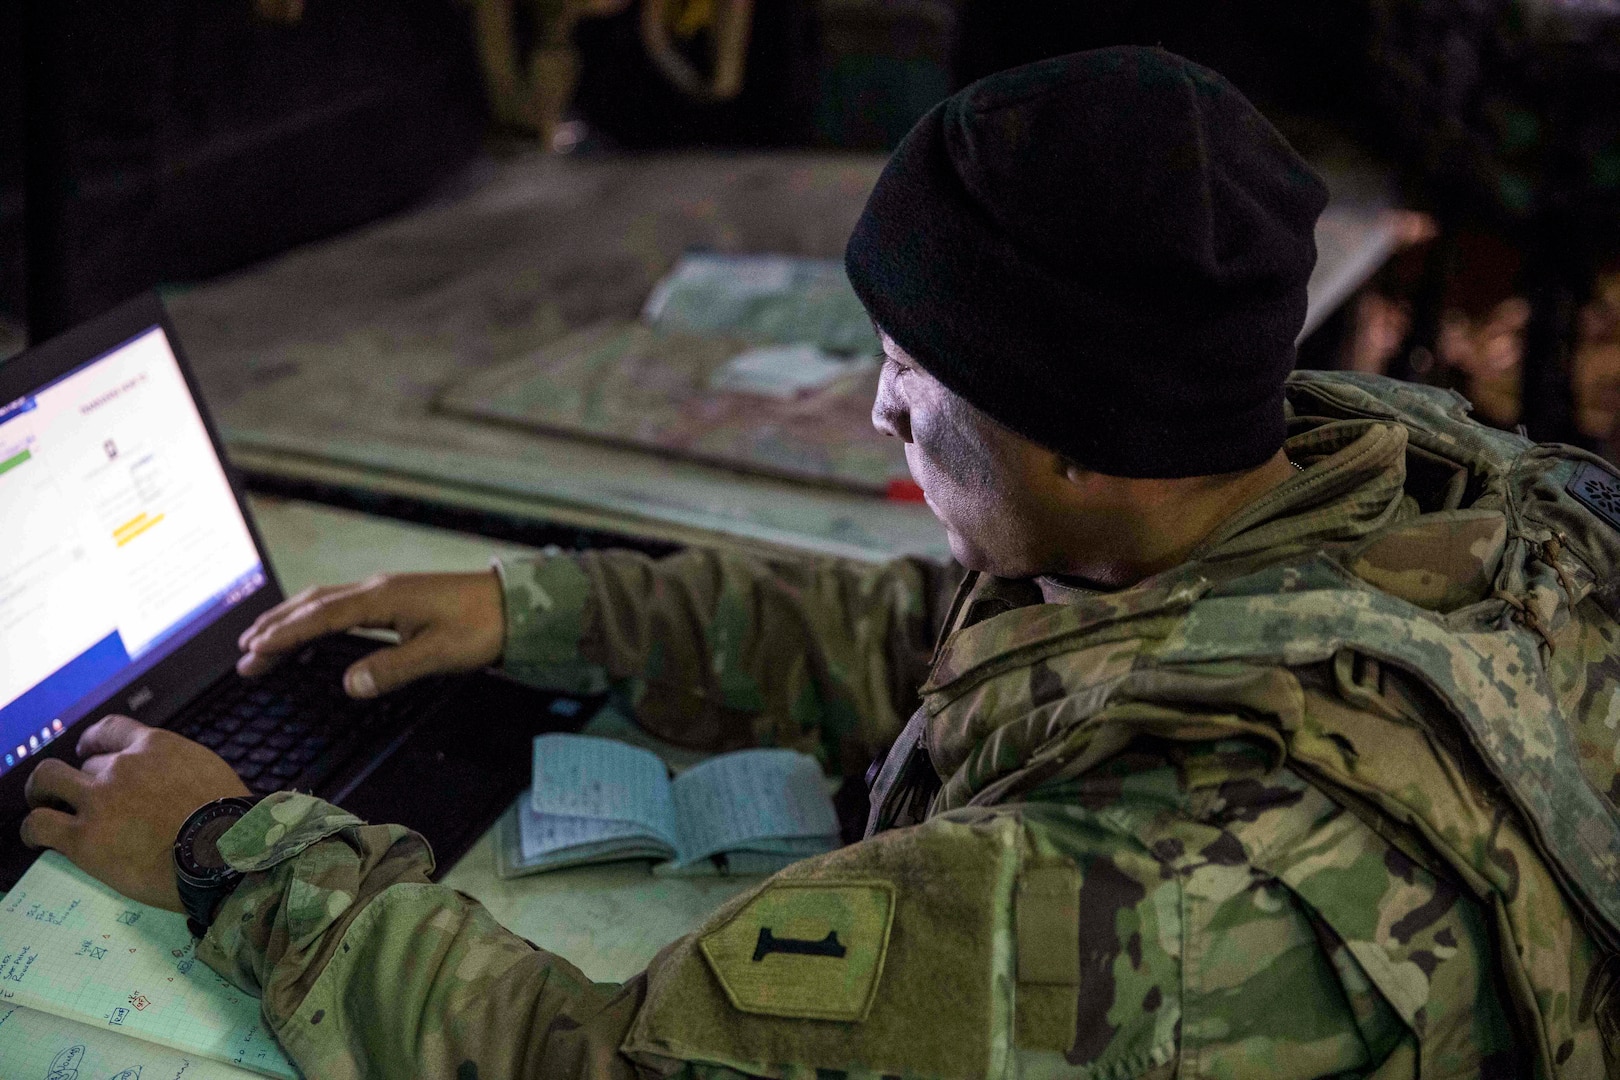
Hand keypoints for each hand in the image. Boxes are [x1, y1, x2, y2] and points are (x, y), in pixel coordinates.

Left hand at [20, 716, 249, 911]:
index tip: (88, 751)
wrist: (223, 853)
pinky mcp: (83, 838)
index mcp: (156, 747)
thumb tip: (174, 783)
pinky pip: (39, 824)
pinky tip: (36, 838)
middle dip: (82, 782)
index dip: (92, 742)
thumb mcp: (209, 773)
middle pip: (86, 765)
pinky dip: (32, 829)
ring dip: (42, 794)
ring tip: (42, 808)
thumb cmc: (229, 820)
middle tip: (81, 799)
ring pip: (47, 781)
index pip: (109, 730)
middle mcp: (121, 767)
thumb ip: (179, 769)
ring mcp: (99, 801)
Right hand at [237, 571, 505, 698]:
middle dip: (275, 627)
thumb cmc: (482, 625)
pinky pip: (342, 604)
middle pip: (313, 606)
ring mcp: (386, 590)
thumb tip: (350, 685)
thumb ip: (393, 668)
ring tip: (261, 639)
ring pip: (325, 601)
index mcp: (382, 598)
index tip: (252, 651)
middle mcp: (378, 588)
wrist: (516, 604)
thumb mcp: (440, 653)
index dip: (285, 635)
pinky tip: (311, 626)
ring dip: (291, 619)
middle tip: (242, 654)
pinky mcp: (397, 597)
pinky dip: (315, 616)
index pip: (320, 618)